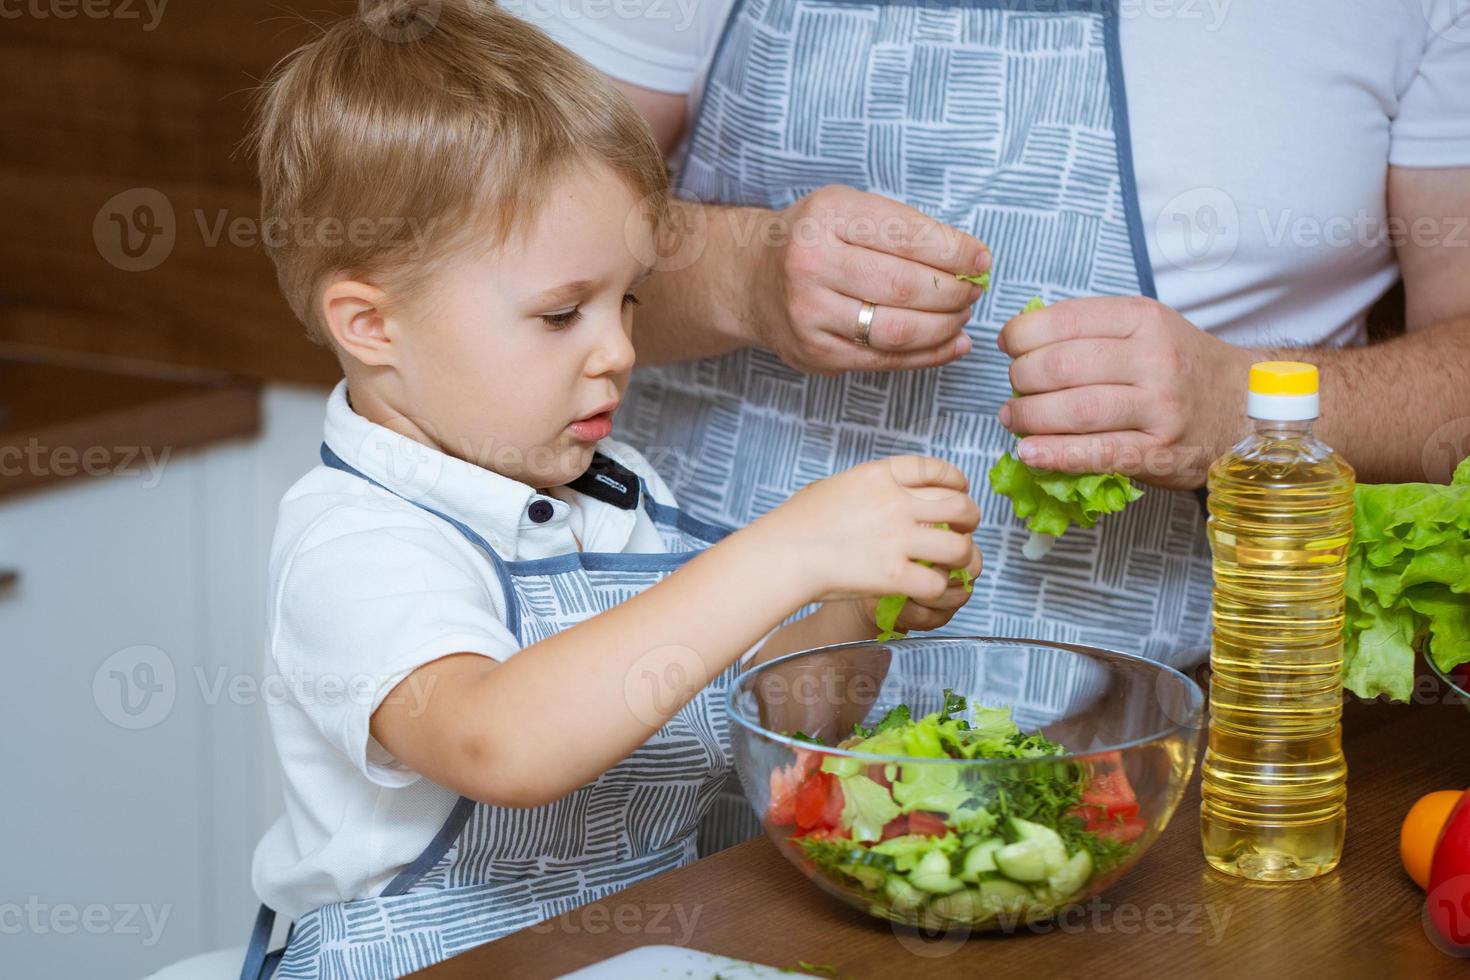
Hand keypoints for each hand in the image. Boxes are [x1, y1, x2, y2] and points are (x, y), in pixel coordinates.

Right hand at [745, 186, 990, 374]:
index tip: (982, 260)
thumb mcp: (847, 209)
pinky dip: (928, 355)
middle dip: (954, 292)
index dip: (955, 252)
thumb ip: (902, 228)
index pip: (907, 236)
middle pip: (905, 286)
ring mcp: (810, 313)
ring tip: (962, 315)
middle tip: (974, 291)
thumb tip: (972, 261)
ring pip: (898, 329)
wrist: (750, 278)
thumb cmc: (814, 239)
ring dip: (945, 326)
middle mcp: (811, 264)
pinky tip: (951, 343)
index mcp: (826, 216)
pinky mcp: (815, 352)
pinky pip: (885, 360)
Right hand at [761, 455, 982, 604]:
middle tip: (964, 532)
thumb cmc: (796, 523)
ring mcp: (896, 539)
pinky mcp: (893, 576)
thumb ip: (865, 487)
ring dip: (963, 559)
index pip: (933, 469)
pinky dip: (939, 590)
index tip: (960, 489)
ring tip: (956, 567)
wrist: (780, 554)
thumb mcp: (833, 487)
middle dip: (969, 520)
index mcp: (879, 476)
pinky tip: (929, 591)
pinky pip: (938, 583)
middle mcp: (894, 503)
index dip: (955, 479)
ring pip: (959, 547)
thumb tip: (883, 490)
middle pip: (959, 506)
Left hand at [997, 296, 1254, 489]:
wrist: (1247, 405)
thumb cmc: (1183, 366)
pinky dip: (1056, 454)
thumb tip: (1023, 339)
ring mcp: (1159, 408)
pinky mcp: (1159, 453)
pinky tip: (1029, 453)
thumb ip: (1094, 330)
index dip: (1023, 334)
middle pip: (1062, 366)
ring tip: (1013, 419)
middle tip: (1014, 387)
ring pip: (1075, 410)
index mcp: (1145, 320)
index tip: (1009, 345)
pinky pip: (1097, 454)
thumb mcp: (1149, 328)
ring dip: (1029, 417)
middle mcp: (1154, 359)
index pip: (1066, 320)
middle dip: (1022, 378)